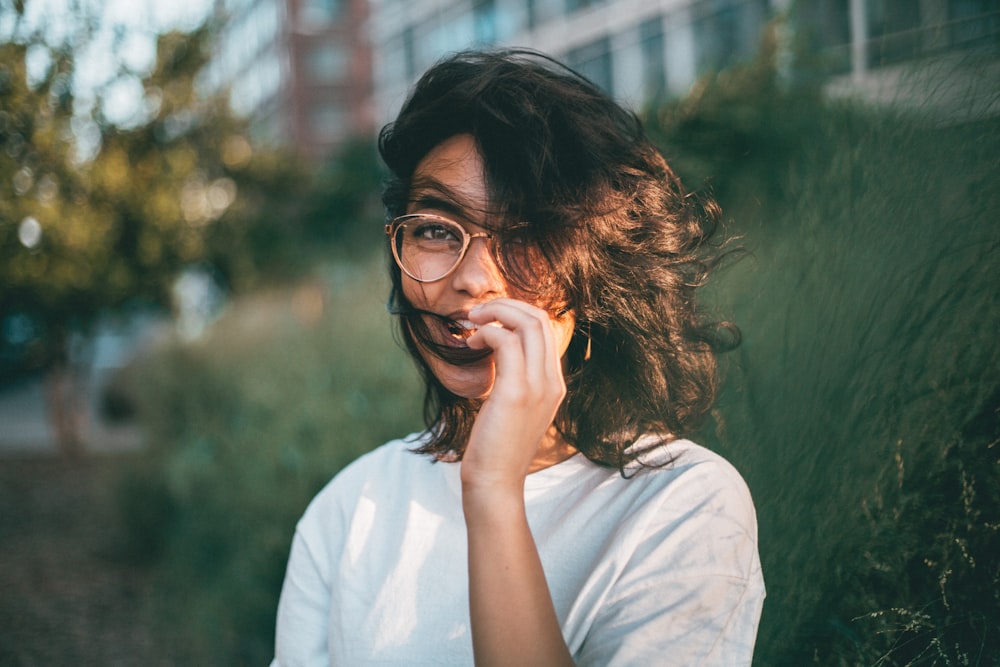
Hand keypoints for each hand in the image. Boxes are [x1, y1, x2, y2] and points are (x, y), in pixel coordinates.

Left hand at [461, 298, 570, 493]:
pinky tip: (469, 344)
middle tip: (477, 314)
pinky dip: (487, 332)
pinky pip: (506, 341)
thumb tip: (501, 354)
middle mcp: (552, 382)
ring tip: (472, 322)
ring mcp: (538, 386)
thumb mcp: (515, 409)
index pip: (546, 329)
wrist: (495, 483)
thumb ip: (517, 381)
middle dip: (506, 305)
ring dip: (495, 313)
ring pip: (527, 323)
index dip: (517, 313)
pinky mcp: (516, 392)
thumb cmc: (497, 448)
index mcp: (554, 384)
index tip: (490, 319)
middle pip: (540, 318)